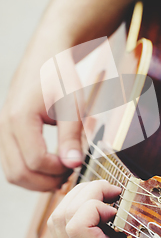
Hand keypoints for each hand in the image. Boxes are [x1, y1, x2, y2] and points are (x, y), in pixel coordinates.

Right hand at [0, 49, 83, 190]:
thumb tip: (74, 164)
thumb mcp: (72, 104)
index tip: (77, 163)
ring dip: (38, 180)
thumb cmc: (60, 76)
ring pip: (13, 173)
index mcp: (20, 119)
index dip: (58, 169)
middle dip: (47, 181)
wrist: (47, 56)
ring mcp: (3, 131)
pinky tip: (52, 165)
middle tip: (70, 174)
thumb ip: (72, 136)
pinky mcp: (7, 133)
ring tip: (62, 172)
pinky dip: (31, 171)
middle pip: (19, 174)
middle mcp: (5, 127)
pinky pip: (13, 163)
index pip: (35, 161)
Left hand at [47, 180, 149, 237]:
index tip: (117, 207)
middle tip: (113, 191)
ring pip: (57, 217)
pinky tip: (98, 204)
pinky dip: (75, 204)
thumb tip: (128, 191)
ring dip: (80, 196)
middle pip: (63, 216)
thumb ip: (141, 219)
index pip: (77, 227)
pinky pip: (60, 223)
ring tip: (105, 194)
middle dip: (88, 192)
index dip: (95, 206)